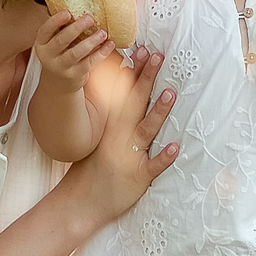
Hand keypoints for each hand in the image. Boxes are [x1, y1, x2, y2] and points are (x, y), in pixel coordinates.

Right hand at [31, 10, 113, 91]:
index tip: (68, 12)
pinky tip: (109, 44)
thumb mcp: (54, 43)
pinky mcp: (75, 74)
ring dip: (91, 41)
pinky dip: (101, 53)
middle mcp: (48, 56)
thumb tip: (80, 10)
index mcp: (42, 44)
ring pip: (76, 53)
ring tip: (102, 32)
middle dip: (76, 28)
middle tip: (90, 18)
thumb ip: (62, 29)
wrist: (59, 83)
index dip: (56, 21)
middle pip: (61, 40)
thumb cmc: (59, 55)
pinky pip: (89, 62)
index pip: (45, 30)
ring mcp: (61, 67)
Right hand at [70, 47, 177, 220]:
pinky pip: (152, 166)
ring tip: (170, 92)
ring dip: (158, 111)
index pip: (122, 94)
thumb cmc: (88, 172)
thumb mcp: (97, 139)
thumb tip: (119, 95)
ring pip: (145, 130)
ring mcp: (129, 157)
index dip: (132, 72)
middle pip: (134, 104)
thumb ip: (110, 118)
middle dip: (146, 79)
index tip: (140, 51)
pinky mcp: (138, 177)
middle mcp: (119, 138)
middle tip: (157, 56)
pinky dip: (164, 157)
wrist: (79, 204)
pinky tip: (176, 147)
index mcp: (110, 128)